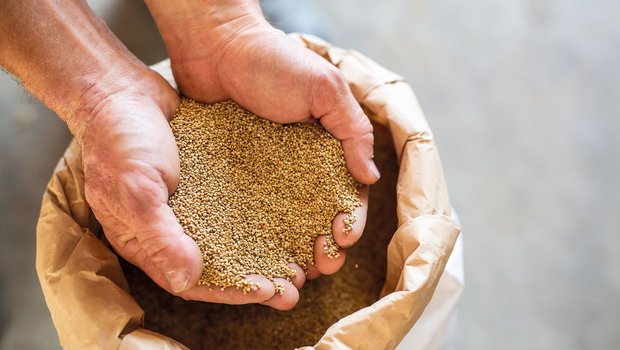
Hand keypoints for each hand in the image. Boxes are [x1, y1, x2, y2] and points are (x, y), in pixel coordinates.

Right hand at [74, 70, 284, 307]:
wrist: (121, 90)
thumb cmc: (119, 138)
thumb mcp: (135, 188)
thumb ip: (159, 236)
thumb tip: (187, 280)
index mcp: (146, 242)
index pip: (192, 282)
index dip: (231, 291)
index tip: (269, 292)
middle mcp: (170, 229)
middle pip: (218, 267)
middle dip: (255, 279)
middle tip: (294, 288)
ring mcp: (189, 206)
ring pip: (231, 240)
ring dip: (263, 253)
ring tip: (299, 261)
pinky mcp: (205, 183)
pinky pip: (235, 207)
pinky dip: (258, 217)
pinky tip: (287, 216)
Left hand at [146, 0, 377, 308]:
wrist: (215, 45)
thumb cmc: (273, 61)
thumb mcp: (324, 88)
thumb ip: (352, 130)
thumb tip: (370, 177)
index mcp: (328, 148)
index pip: (348, 193)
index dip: (351, 220)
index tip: (343, 238)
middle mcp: (300, 166)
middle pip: (319, 216)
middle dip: (326, 245)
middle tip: (321, 266)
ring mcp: (268, 174)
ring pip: (286, 222)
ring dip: (294, 250)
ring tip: (294, 273)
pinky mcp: (236, 176)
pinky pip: (249, 212)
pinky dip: (256, 237)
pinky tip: (256, 257)